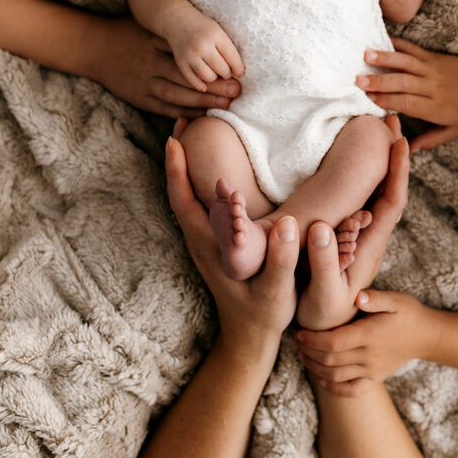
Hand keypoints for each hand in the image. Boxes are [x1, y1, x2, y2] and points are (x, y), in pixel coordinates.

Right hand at [86, 15, 240, 117]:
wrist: (95, 47)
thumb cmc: (129, 32)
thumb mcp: (150, 26)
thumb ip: (173, 32)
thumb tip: (208, 33)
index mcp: (155, 42)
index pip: (188, 55)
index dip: (212, 63)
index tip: (234, 69)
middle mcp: (150, 63)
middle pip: (186, 76)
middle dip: (213, 85)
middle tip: (237, 90)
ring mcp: (143, 82)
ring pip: (176, 95)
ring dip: (201, 101)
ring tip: (225, 104)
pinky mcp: (139, 97)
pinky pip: (164, 107)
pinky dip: (183, 112)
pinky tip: (202, 114)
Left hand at [165, 137, 298, 347]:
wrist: (250, 340)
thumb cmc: (262, 316)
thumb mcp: (274, 293)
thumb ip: (279, 261)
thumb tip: (283, 224)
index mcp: (208, 245)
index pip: (184, 200)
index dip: (176, 170)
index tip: (174, 139)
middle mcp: (202, 238)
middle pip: (182, 190)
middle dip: (180, 155)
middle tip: (185, 118)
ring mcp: (208, 241)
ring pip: (192, 194)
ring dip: (191, 163)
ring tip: (198, 131)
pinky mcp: (218, 243)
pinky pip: (205, 203)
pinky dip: (205, 178)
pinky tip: (220, 165)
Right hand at [168, 9, 244, 91]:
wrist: (177, 19)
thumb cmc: (203, 27)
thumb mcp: (219, 31)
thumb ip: (228, 48)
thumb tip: (238, 73)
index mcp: (216, 35)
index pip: (233, 58)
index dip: (239, 69)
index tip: (240, 73)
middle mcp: (203, 46)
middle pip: (222, 70)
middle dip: (227, 73)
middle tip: (226, 72)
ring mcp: (191, 55)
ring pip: (209, 78)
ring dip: (214, 78)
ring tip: (214, 73)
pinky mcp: (181, 63)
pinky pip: (194, 81)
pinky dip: (201, 84)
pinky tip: (204, 82)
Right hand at [295, 114, 408, 331]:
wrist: (328, 338)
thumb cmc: (326, 319)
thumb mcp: (324, 296)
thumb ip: (322, 263)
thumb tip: (320, 225)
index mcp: (372, 247)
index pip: (393, 201)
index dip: (398, 171)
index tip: (401, 140)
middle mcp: (373, 237)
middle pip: (391, 187)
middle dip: (394, 153)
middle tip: (391, 119)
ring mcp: (362, 236)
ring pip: (378, 191)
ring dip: (381, 159)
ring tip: (379, 129)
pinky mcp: (349, 237)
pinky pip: (363, 198)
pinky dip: (364, 173)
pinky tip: (357, 160)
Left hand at [297, 289, 434, 396]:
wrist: (426, 336)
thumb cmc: (408, 312)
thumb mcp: (396, 299)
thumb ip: (376, 298)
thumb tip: (358, 296)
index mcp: (370, 335)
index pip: (334, 342)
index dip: (313, 340)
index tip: (299, 332)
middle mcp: (369, 356)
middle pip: (330, 360)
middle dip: (309, 352)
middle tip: (296, 342)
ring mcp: (372, 370)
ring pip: (336, 376)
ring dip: (315, 368)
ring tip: (302, 356)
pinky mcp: (375, 378)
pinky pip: (352, 390)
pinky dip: (334, 388)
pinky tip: (323, 380)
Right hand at [356, 37, 457, 150]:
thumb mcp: (454, 130)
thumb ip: (430, 140)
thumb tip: (408, 150)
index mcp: (435, 107)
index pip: (408, 102)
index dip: (388, 100)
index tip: (369, 100)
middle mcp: (432, 86)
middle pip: (403, 82)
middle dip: (379, 81)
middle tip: (358, 80)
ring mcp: (431, 68)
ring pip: (405, 62)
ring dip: (385, 58)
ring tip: (365, 55)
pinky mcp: (431, 56)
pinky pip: (412, 49)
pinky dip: (397, 44)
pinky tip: (381, 41)